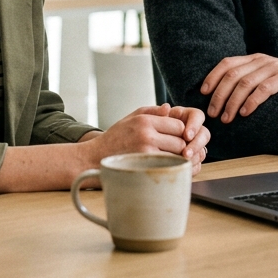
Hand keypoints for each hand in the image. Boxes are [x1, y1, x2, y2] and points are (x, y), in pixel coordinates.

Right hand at [82, 105, 209, 174]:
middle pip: (181, 141)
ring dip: (179, 159)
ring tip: (174, 160)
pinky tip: (168, 168)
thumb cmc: (115, 138)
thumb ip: (152, 111)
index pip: (178, 125)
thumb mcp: (131, 118)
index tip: (177, 138)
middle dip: (182, 147)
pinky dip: (172, 168)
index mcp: (145, 120)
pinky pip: (168, 167)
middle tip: (178, 151)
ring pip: (177, 156)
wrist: (95, 157)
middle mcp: (146, 134)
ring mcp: (146, 152)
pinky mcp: (144, 166)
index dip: (181, 133)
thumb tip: (170, 108)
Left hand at [201, 54, 277, 122]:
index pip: (227, 63)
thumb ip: (249, 81)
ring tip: (227, 118)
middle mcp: (261, 60)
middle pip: (232, 75)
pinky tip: (245, 112)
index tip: (203, 92)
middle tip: (213, 113)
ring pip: (245, 83)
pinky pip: (264, 89)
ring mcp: (274, 67)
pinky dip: (252, 101)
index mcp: (254, 59)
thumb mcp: (265, 78)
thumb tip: (224, 98)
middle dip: (219, 95)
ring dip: (232, 102)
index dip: (213, 76)